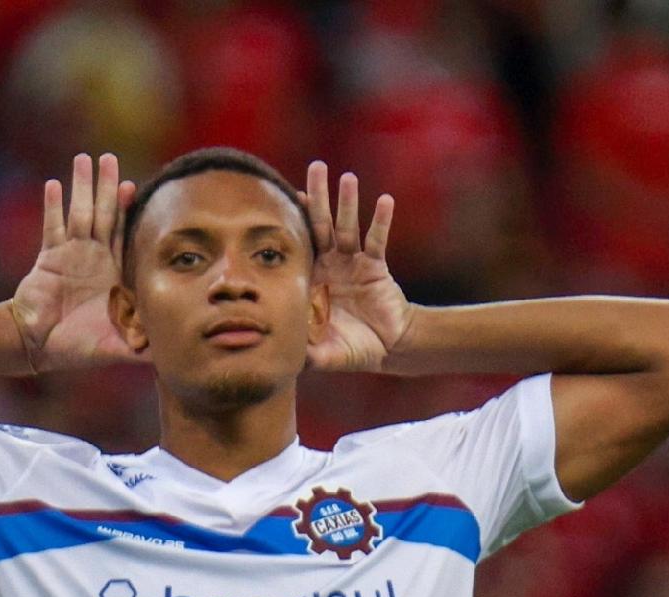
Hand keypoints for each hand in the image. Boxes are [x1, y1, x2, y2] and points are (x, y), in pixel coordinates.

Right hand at [10, 152, 140, 372]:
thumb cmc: (76, 349)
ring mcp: (70, 255)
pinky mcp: (49, 258)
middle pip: (103, 215)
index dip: (128, 212)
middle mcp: (93, 260)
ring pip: (78, 214)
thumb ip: (142, 347)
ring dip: (81, 187)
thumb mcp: (116, 348)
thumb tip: (171, 352)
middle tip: (109, 158)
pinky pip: (52, 228)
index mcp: (112, 276)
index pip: (124, 237)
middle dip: (106, 187)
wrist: (38, 347)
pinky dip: (53, 207)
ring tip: (84, 159)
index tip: (134, 187)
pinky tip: (55, 185)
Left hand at [302, 162, 411, 372]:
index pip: (299, 245)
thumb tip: (281, 358)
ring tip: (347, 178)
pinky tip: (385, 200)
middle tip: (315, 167)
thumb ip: (304, 354)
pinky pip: (378, 240)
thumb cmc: (352, 349)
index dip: (294, 223)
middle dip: (319, 196)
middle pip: (322, 224)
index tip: (284, 198)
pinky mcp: (376, 266)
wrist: (387, 348)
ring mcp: (353, 262)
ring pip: (348, 226)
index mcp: (312, 281)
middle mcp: (331, 265)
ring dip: (348, 203)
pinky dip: (381, 221)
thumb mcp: (325, 355)